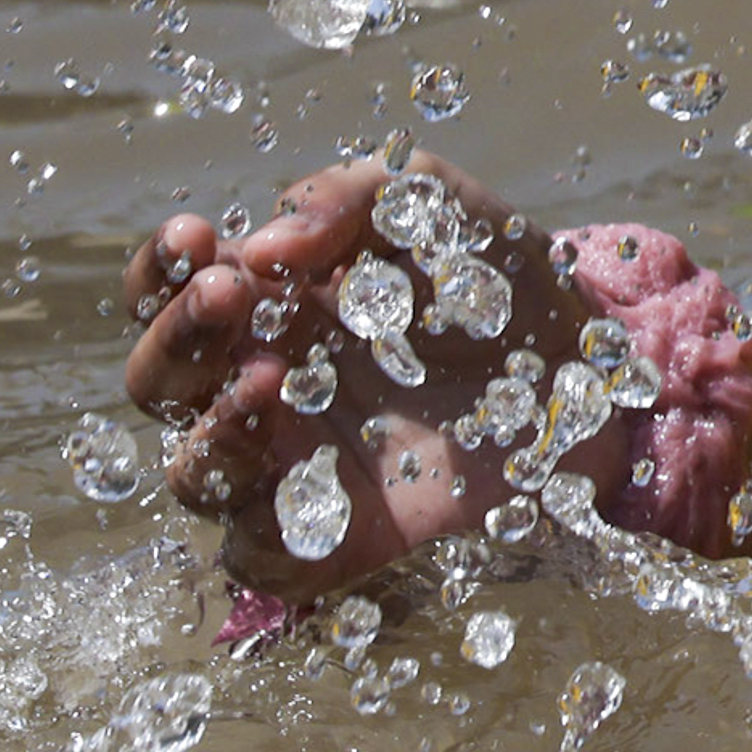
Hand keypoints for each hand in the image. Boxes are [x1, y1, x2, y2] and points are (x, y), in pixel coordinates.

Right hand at [119, 155, 582, 612]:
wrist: (591, 368)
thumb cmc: (496, 282)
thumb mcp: (435, 208)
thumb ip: (351, 199)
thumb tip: (262, 246)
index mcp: (266, 307)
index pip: (170, 292)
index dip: (161, 268)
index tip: (193, 235)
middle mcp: (259, 389)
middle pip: (161, 381)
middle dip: (177, 336)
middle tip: (225, 292)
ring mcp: (289, 467)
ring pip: (192, 471)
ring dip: (211, 425)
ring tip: (268, 377)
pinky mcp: (332, 539)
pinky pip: (259, 553)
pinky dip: (259, 523)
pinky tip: (299, 477)